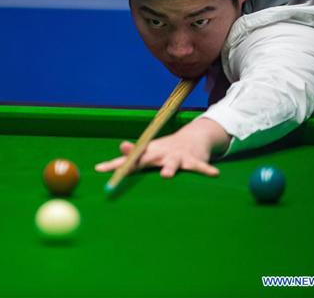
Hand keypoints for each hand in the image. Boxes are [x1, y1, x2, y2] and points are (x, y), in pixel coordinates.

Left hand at [94, 118, 229, 177]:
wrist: (192, 138)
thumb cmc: (165, 150)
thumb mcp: (147, 154)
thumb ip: (130, 160)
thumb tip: (108, 158)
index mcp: (147, 154)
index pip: (127, 160)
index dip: (114, 165)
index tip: (100, 169)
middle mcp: (160, 154)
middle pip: (145, 159)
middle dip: (135, 164)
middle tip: (125, 169)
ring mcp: (177, 157)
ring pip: (172, 163)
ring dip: (169, 168)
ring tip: (166, 175)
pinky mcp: (194, 160)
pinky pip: (200, 167)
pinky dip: (206, 170)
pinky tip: (213, 175)